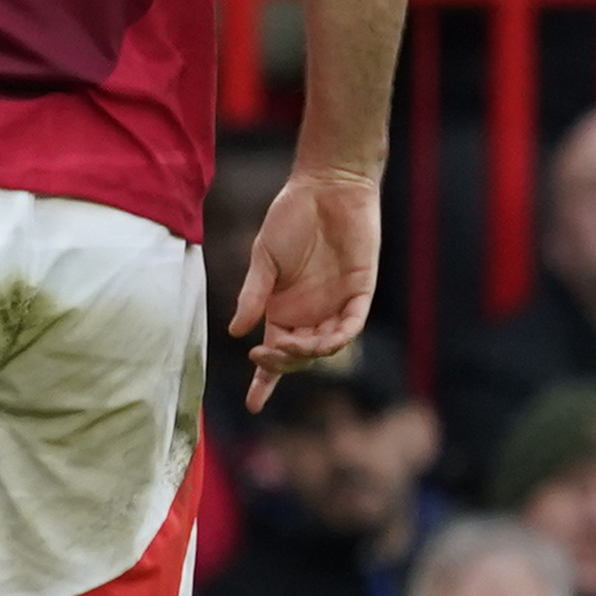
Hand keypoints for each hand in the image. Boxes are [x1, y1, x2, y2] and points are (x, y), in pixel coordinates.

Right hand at [230, 167, 382, 408]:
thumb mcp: (264, 257)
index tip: (253, 407)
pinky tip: (320, 340)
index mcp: (282, 309)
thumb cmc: (290, 217)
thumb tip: (235, 332)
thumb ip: (253, 294)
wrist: (327, 187)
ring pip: (325, 347)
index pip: (275, 354)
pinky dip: (336, 338)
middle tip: (263, 355)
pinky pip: (351, 326)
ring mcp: (335, 304)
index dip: (265, 382)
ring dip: (305, 353)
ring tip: (284, 344)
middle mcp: (310, 313)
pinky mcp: (360, 291)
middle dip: (280, 364)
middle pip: (298, 357)